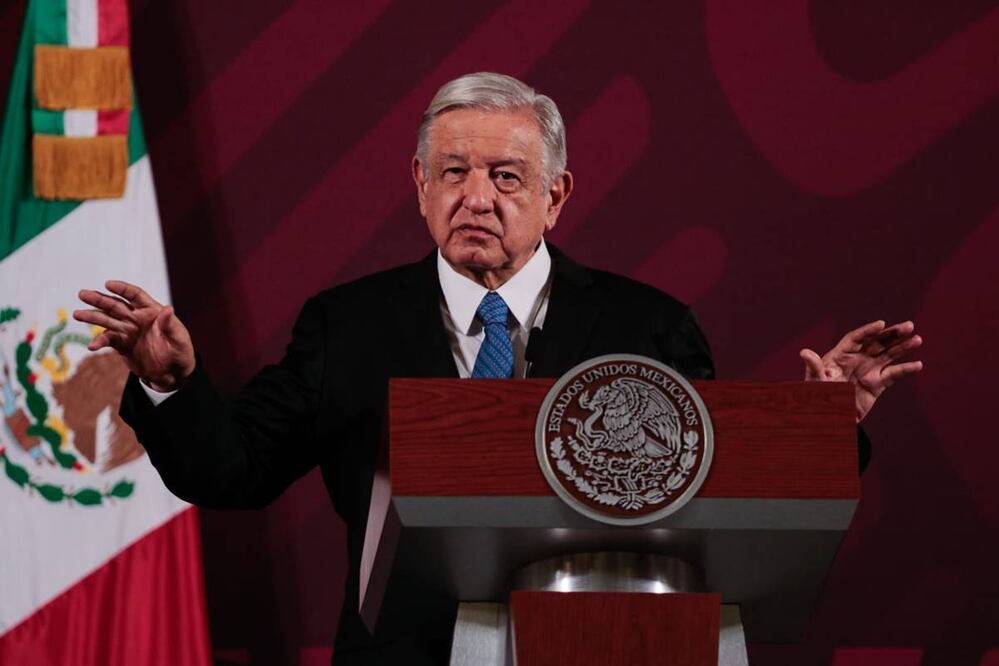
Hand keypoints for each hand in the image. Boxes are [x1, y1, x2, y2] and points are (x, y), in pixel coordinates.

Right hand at [74, 280, 195, 391]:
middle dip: (100, 299)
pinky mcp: (122, 345)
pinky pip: (108, 341)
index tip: (108, 284)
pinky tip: (92, 346)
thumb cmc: (180, 351)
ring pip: (107, 320)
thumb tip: (168, 308)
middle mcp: (137, 318)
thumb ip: (171, 325)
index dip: (122, 289)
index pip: (135, 295)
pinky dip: (100, 342)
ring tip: (77, 314)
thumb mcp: (179, 339)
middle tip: (82, 294)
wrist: (172, 373)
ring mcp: (128, 331)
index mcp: (152, 311)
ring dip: (93, 317)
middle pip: (116, 305)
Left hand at [800, 320, 922, 422]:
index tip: (882, 324)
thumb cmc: (817, 398)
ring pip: (888, 355)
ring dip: (903, 348)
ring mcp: (868, 370)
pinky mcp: (877, 384)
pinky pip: (893, 374)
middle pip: (876, 342)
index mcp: (840, 355)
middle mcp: (856, 359)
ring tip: (917, 340)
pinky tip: (917, 365)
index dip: (868, 330)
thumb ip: (814, 368)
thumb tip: (805, 352)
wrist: (828, 419)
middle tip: (909, 326)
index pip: (856, 338)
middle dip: (892, 334)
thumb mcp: (815, 383)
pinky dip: (905, 369)